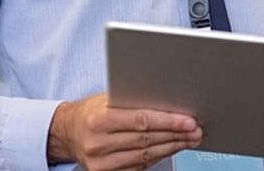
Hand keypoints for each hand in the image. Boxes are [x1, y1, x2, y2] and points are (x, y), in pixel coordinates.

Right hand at [47, 93, 201, 169]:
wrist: (68, 132)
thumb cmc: (91, 112)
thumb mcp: (107, 99)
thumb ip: (133, 100)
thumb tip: (168, 101)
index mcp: (99, 120)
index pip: (142, 121)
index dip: (169, 122)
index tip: (188, 121)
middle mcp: (99, 143)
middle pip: (147, 140)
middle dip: (176, 135)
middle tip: (195, 130)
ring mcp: (101, 163)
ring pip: (146, 155)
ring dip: (172, 147)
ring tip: (189, 139)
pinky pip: (139, 166)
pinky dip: (158, 157)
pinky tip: (170, 148)